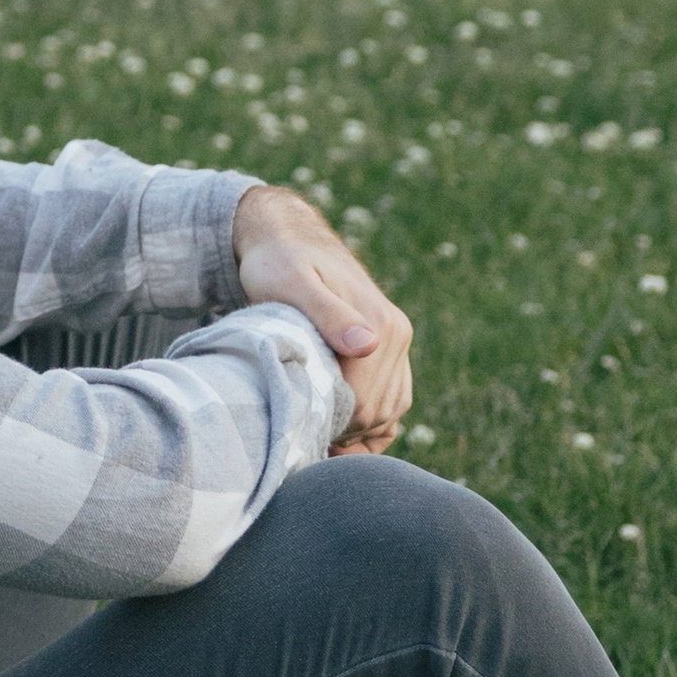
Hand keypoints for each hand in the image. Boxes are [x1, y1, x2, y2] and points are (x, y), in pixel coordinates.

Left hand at [231, 183, 413, 452]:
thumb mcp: (292, 283)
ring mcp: (396, 344)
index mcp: (379, 325)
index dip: (330, 422)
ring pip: (389, 411)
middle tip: (298, 428)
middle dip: (341, 428)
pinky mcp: (390, 351)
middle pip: (376, 411)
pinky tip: (344, 434)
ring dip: (357, 430)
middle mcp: (395, 335)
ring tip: (315, 428)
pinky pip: (393, 401)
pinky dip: (374, 425)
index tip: (296, 422)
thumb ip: (328, 313)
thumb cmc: (279, 264)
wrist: (289, 242)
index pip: (364, 401)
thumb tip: (368, 346)